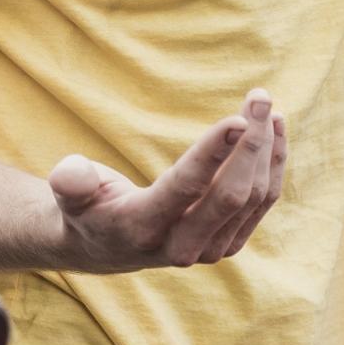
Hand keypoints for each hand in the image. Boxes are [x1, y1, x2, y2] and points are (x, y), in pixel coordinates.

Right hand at [45, 89, 288, 273]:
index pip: (186, 188)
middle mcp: (181, 247)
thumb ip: (70, 184)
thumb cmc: (86, 207)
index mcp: (142, 228)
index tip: (237, 118)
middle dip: (251, 143)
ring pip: (254, 198)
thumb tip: (69, 174)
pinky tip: (275, 131)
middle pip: (231, 196)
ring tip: (267, 106)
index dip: (213, 153)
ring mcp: (210, 249)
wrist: (105, 247)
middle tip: (260, 95)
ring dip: (267, 149)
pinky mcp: (228, 242)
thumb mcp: (69, 195)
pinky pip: (262, 203)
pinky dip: (273, 165)